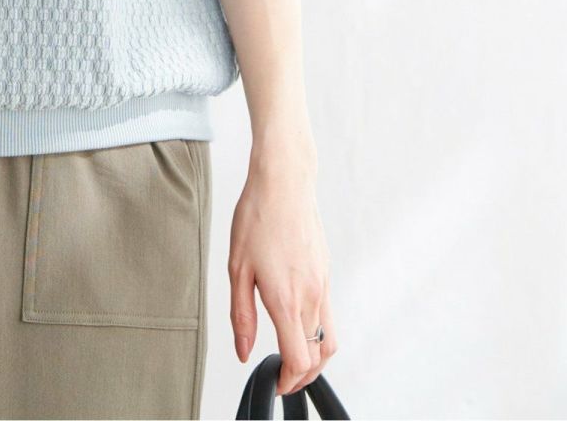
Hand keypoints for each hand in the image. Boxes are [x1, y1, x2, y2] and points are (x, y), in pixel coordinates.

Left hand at [229, 158, 337, 394]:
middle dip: (302, 375)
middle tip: (282, 378)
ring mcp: (323, 285)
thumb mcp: (237, 267)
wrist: (285, 182)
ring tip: (292, 359)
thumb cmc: (257, 217)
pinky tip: (298, 325)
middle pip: (318, 356)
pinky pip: (329, 316)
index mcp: (286, 299)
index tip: (276, 384)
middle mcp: (311, 296)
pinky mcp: (326, 273)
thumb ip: (242, 315)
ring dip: (315, 358)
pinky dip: (319, 334)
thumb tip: (244, 351)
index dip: (289, 381)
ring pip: (329, 340)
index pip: (299, 360)